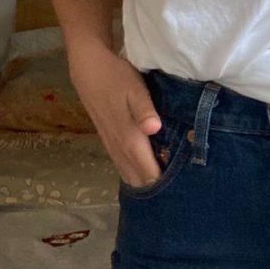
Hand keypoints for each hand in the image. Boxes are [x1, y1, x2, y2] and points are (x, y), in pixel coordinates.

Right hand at [68, 42, 162, 188]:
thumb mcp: (135, 89)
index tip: (180, 195)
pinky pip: (121, 163)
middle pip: (137, 177)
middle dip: (155, 190)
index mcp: (130, 137)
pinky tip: (140, 176)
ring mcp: (111, 143)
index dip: (163, 186)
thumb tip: (154, 129)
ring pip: (127, 172)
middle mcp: (119, 146)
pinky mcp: (107, 138)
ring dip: (142, 183)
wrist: (89, 69)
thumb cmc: (117, 77)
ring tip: (161, 195)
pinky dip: (132, 172)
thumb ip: (145, 110)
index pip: (148, 171)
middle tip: (175, 199)